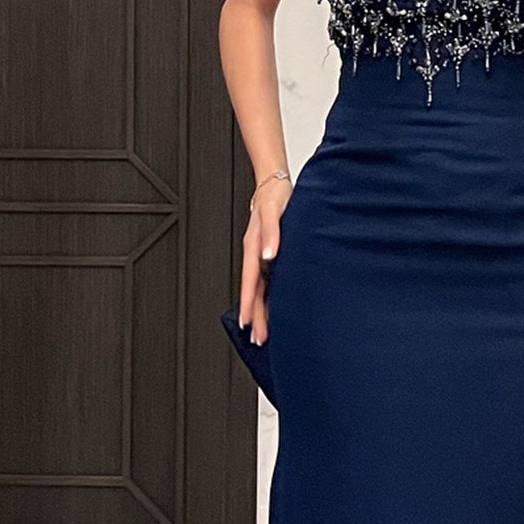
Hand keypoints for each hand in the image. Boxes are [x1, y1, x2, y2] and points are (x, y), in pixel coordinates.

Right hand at [239, 175, 292, 344]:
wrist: (275, 183)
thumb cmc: (274, 196)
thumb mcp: (274, 213)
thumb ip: (271, 234)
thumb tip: (268, 255)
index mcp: (254, 248)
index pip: (250, 283)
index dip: (248, 305)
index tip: (248, 324)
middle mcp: (257, 256)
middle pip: (253, 292)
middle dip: (255, 317)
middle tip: (259, 339)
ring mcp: (263, 257)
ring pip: (260, 290)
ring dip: (260, 311)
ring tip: (263, 332)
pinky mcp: (271, 256)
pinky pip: (268, 282)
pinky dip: (269, 298)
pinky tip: (274, 311)